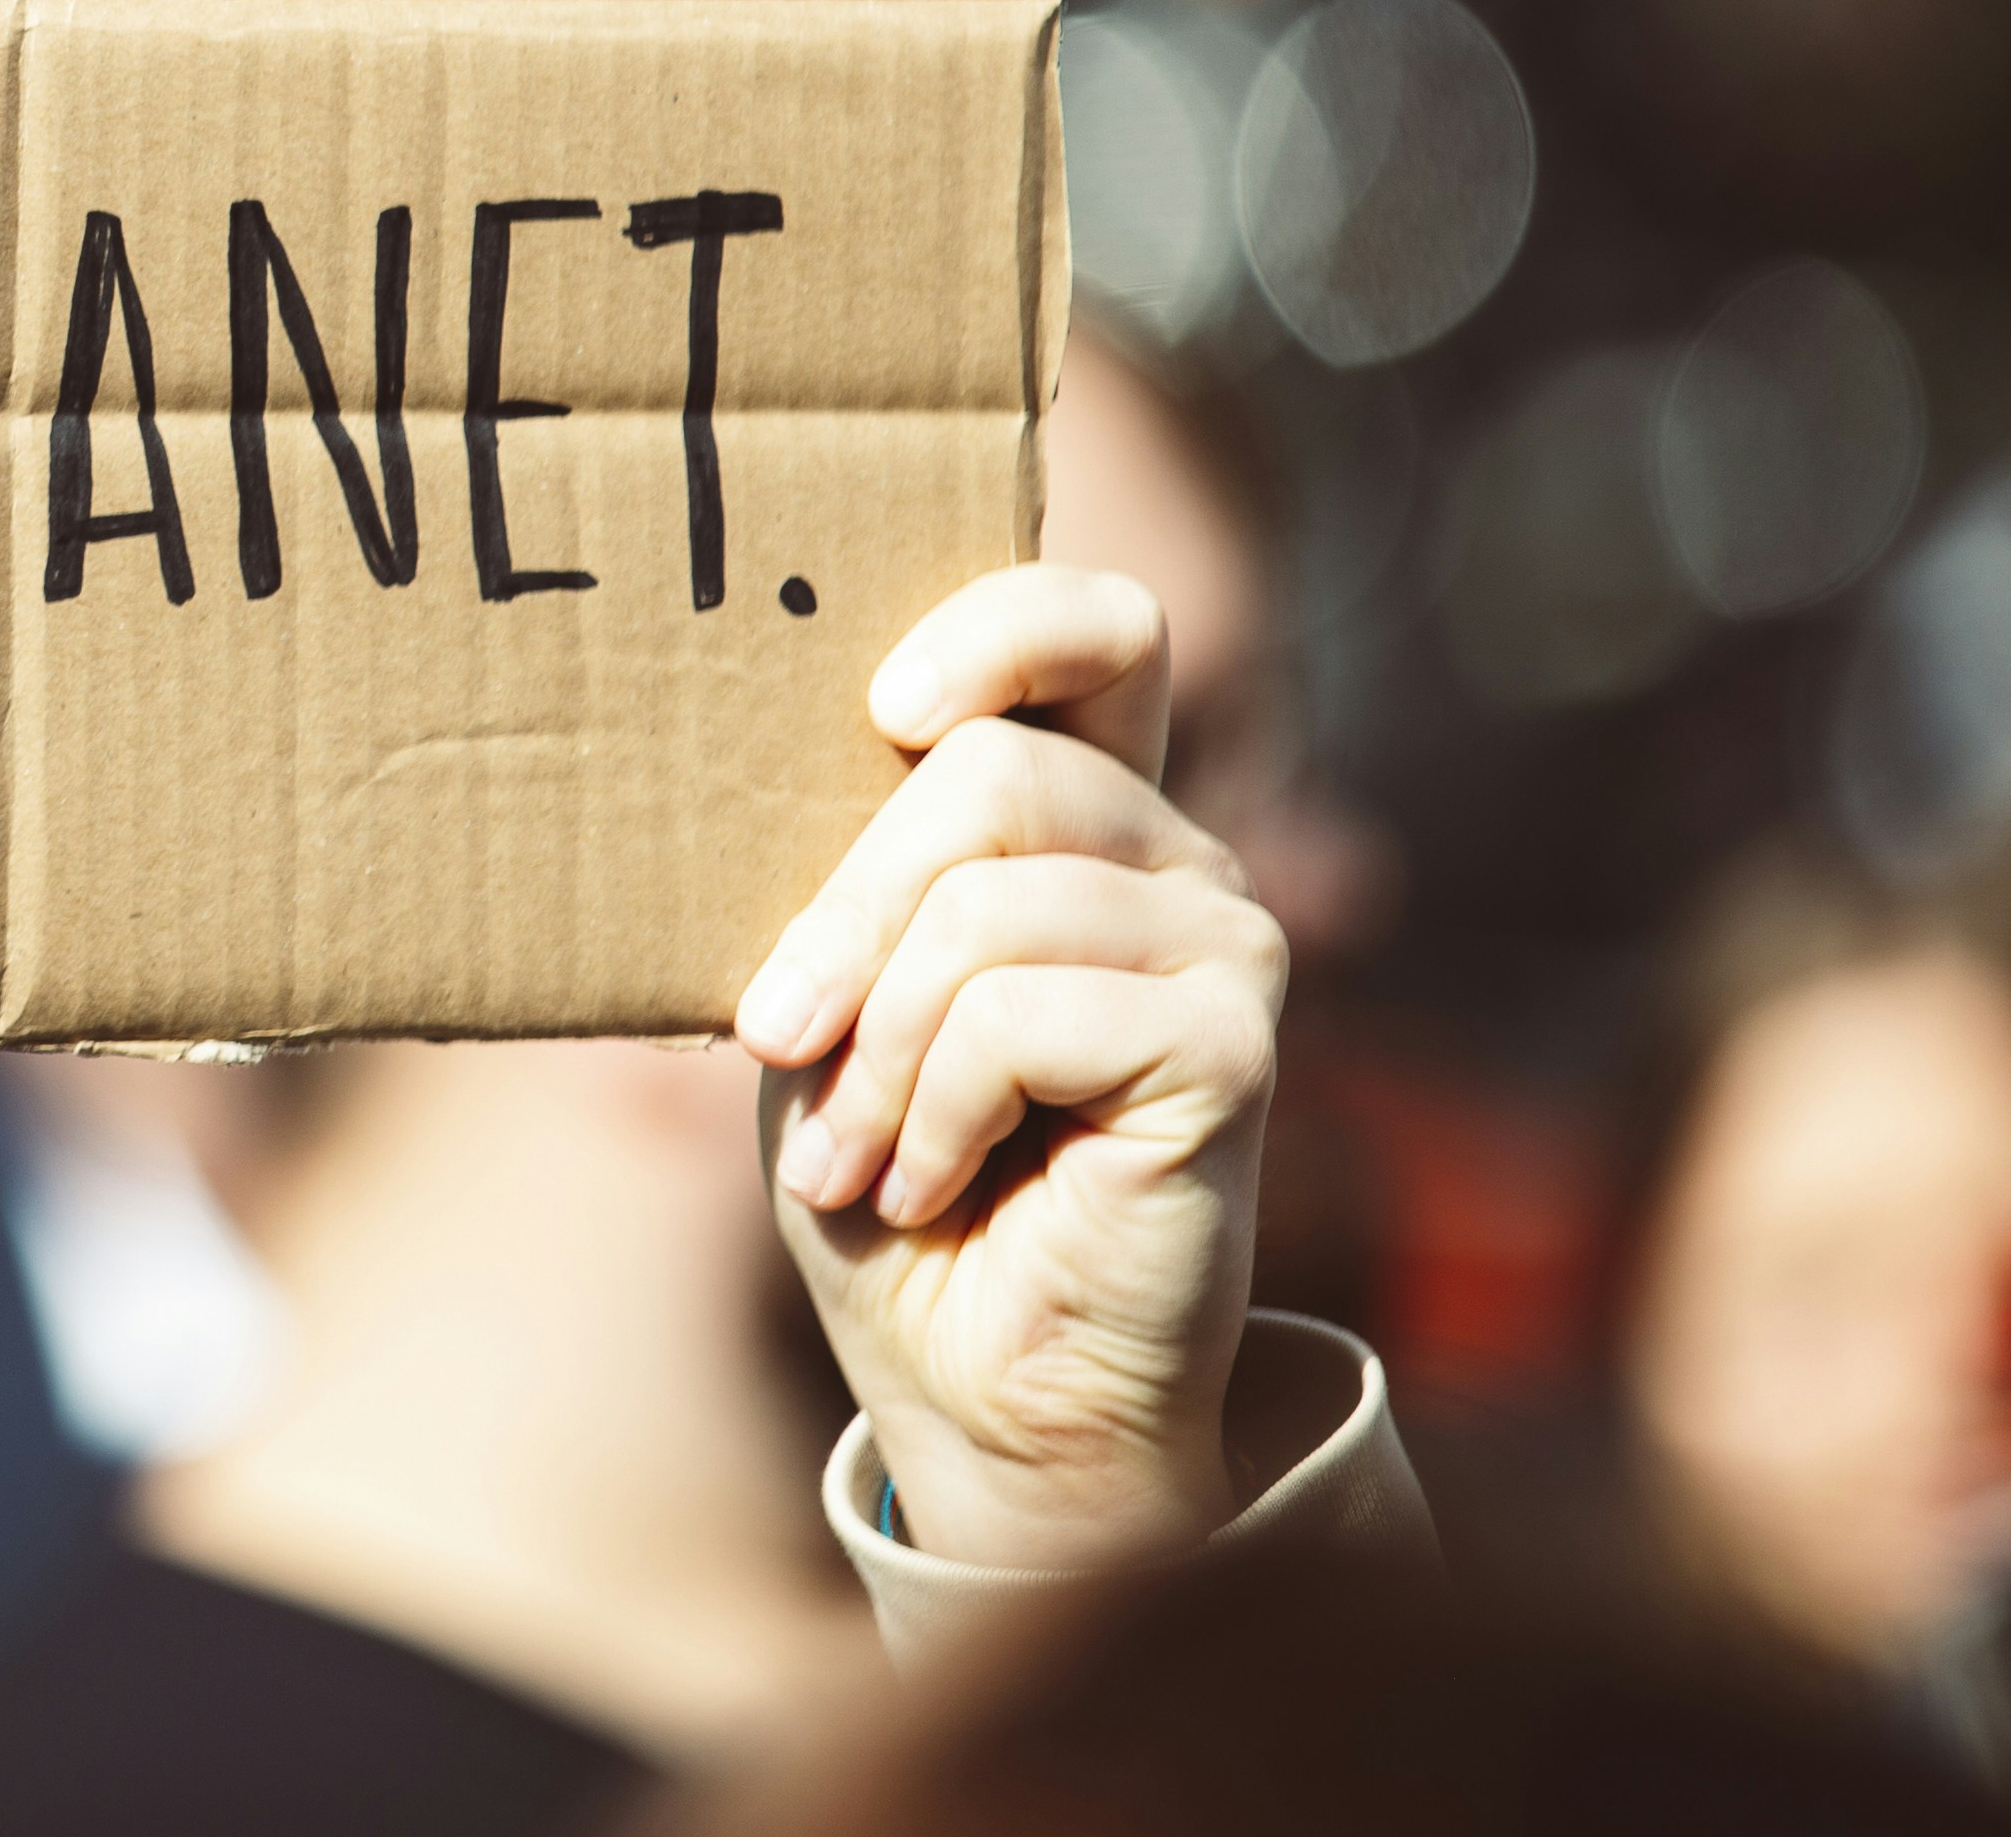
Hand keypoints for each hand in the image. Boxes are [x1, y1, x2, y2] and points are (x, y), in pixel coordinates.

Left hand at [733, 567, 1283, 1571]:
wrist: (970, 1386)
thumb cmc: (888, 1178)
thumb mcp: (830, 994)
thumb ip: (849, 871)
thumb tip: (823, 744)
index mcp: (1084, 815)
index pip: (1098, 631)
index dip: (1001, 624)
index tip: (885, 704)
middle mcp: (1176, 856)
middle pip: (983, 773)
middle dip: (842, 918)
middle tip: (775, 1040)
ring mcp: (1226, 943)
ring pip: (986, 901)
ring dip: (875, 1048)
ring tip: (854, 1155)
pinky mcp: (1235, 1046)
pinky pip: (1024, 1013)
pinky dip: (936, 1106)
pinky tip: (932, 1183)